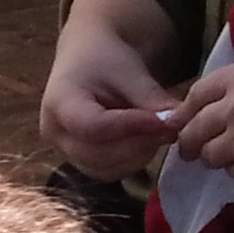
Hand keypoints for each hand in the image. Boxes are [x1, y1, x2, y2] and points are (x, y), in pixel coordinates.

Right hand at [41, 36, 180, 182]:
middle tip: (169, 128)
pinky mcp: (78, 161)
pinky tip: (144, 141)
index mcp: (59, 103)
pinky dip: (132, 161)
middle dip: (139, 144)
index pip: (93, 127)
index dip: (131, 128)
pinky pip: (107, 172)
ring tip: (156, 131)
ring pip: (105, 169)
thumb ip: (151, 98)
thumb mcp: (129, 71)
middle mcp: (54, 134)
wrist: (84, 61)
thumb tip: (179, 124)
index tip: (164, 121)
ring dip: (138, 155)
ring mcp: (63, 152)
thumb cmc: (104, 60)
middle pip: (98, 155)